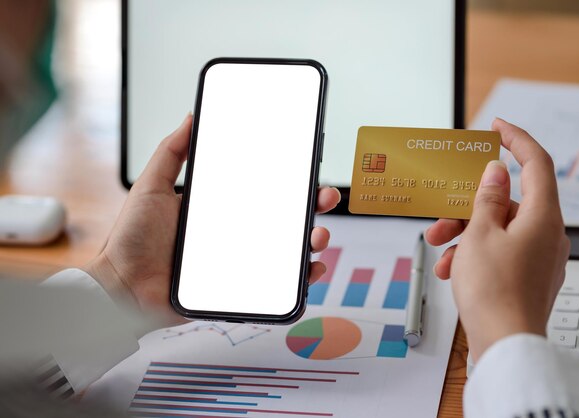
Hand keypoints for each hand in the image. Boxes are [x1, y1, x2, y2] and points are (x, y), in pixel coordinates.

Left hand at [85, 115, 340, 324]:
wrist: (121, 288)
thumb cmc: (131, 240)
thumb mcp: (151, 186)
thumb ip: (171, 152)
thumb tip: (190, 117)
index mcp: (220, 209)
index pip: (263, 192)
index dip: (289, 182)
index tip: (307, 169)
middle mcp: (235, 234)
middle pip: (284, 220)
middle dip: (312, 209)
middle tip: (324, 199)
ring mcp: (239, 262)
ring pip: (287, 252)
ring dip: (312, 243)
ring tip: (318, 237)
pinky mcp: (238, 289)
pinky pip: (277, 288)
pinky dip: (299, 282)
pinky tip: (310, 272)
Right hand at [425, 118, 569, 360]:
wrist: (504, 345)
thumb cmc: (494, 292)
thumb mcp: (479, 235)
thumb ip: (486, 199)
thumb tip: (495, 174)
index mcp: (542, 218)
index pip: (536, 163)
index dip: (516, 139)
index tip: (496, 127)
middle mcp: (546, 235)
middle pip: (507, 203)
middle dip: (468, 206)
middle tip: (442, 212)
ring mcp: (538, 258)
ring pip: (498, 229)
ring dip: (464, 233)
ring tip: (439, 247)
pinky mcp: (526, 277)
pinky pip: (499, 252)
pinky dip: (473, 254)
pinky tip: (450, 269)